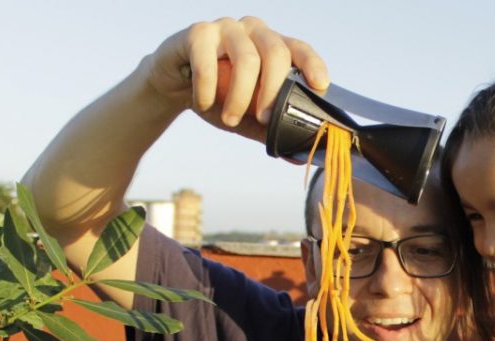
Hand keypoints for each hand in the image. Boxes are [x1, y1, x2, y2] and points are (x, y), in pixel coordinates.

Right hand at [145, 16, 327, 141]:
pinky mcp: (198, 32)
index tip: (319, 86)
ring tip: (229, 120)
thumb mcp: (247, 117)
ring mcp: (226, 28)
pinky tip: (202, 104)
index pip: (299, 48)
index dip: (312, 64)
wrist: (176, 85)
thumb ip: (271, 131)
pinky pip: (207, 61)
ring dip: (239, 97)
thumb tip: (298, 158)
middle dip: (273, 91)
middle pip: (275, 53)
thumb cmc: (219, 97)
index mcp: (272, 46)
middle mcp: (253, 30)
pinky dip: (206, 90)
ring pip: (245, 58)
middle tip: (264, 120)